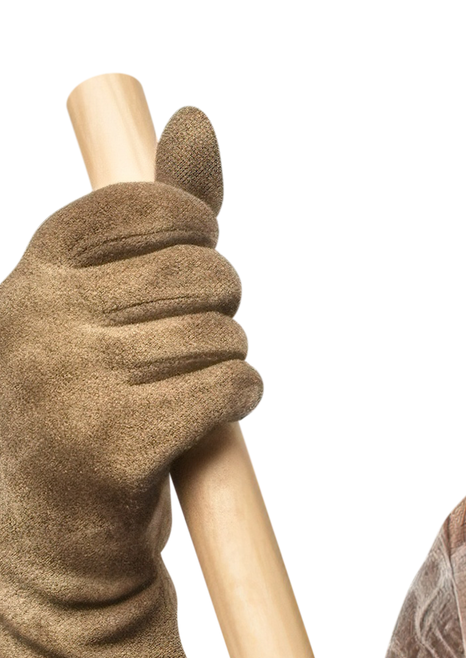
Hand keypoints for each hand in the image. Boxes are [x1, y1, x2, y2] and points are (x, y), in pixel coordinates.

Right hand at [0, 104, 261, 657]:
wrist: (57, 540)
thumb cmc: (95, 400)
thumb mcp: (113, 296)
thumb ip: (161, 209)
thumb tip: (196, 118)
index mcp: (32, 272)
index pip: (151, 207)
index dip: (196, 237)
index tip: (183, 277)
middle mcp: (36, 318)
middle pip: (201, 271)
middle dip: (223, 307)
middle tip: (192, 350)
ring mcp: (69, 381)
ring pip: (221, 333)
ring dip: (231, 362)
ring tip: (189, 394)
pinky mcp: (113, 443)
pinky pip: (228, 387)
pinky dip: (240, 401)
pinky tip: (210, 424)